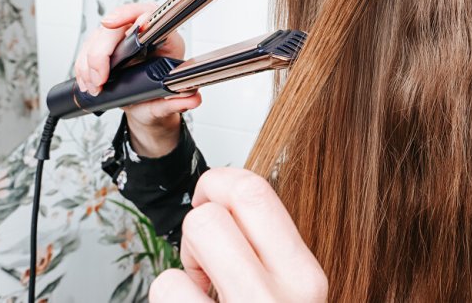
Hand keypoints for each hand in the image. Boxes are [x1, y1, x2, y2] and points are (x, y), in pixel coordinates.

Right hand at [74, 3, 201, 156]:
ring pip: (97, 37)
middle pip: (115, 27)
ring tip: (95, 85)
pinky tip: (88, 82)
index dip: (130, 14)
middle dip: (101, 51)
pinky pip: (87, 49)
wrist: (147, 108)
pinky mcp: (105, 48)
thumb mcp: (168, 104)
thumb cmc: (161, 97)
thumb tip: (193, 99)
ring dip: (88, 62)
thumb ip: (178, 101)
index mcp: (164, 38)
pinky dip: (83, 66)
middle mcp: (141, 34)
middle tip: (100, 77)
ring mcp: (121, 39)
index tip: (117, 24)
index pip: (148, 13)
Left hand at [149, 168, 327, 301]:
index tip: (211, 198)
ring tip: (201, 283)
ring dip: (187, 257)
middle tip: (202, 239)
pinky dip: (170, 292)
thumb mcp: (289, 288)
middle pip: (218, 206)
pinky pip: (167, 284)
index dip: (220, 181)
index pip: (256, 190)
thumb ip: (270, 245)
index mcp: (304, 274)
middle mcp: (282, 297)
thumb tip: (229, 194)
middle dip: (200, 212)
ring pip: (196, 232)